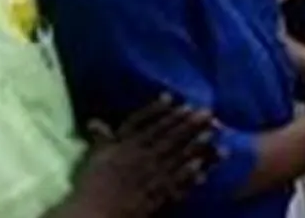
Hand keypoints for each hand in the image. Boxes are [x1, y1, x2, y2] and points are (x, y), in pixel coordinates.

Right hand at [72, 95, 216, 216]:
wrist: (95, 212)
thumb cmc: (92, 185)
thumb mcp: (94, 157)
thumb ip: (100, 139)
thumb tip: (94, 120)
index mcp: (124, 146)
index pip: (143, 123)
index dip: (157, 110)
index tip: (172, 98)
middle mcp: (140, 156)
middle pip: (167, 136)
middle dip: (188, 123)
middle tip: (206, 111)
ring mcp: (151, 174)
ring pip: (176, 156)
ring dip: (195, 144)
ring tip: (212, 132)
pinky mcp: (157, 193)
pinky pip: (176, 181)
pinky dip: (189, 173)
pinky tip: (202, 165)